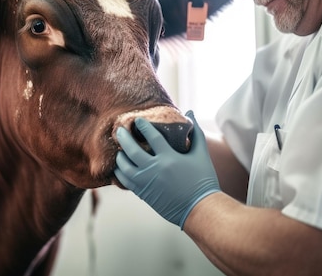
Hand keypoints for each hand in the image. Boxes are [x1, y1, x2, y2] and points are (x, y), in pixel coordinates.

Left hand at [114, 111, 219, 227]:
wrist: (200, 208)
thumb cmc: (203, 180)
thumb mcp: (201, 154)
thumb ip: (196, 132)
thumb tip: (191, 112)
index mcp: (169, 158)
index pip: (151, 137)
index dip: (142, 126)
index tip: (136, 119)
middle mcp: (155, 169)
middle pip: (131, 150)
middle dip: (123, 138)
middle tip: (118, 131)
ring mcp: (147, 183)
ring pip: (124, 167)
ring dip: (119, 157)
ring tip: (119, 150)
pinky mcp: (143, 194)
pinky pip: (125, 181)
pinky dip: (120, 173)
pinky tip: (119, 167)